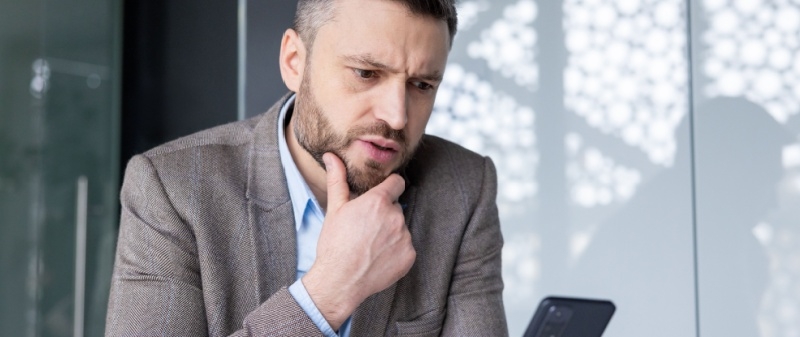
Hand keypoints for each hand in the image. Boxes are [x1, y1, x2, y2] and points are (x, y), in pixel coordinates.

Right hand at [302, 153, 415, 329]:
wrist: (339, 281)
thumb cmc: (334, 244)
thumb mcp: (335, 209)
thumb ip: (337, 180)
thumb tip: (331, 157)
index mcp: (378, 201)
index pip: (397, 183)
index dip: (389, 187)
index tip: (381, 196)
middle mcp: (395, 217)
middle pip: (395, 208)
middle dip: (384, 215)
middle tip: (365, 229)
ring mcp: (405, 237)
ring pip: (400, 228)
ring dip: (390, 233)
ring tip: (369, 246)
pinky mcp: (409, 256)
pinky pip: (405, 247)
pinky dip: (395, 251)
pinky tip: (378, 258)